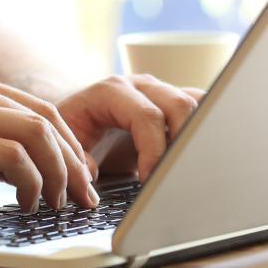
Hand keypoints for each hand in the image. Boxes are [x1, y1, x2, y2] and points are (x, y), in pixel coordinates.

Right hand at [0, 73, 97, 215]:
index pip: (42, 112)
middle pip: (46, 121)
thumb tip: (38, 170)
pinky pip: (12, 158)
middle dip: (73, 162)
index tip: (81, 176)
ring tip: (57, 202)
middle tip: (83, 195)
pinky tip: (27, 203)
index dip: (69, 146)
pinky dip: (31, 183)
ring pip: (36, 134)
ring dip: (57, 173)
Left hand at [56, 75, 204, 181]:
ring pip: (198, 103)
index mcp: (111, 92)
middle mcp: (140, 86)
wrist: (75, 116)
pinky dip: (205, 130)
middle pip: (179, 105)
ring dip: (198, 135)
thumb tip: (90, 173)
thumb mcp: (62, 144)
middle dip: (182, 143)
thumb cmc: (70, 129)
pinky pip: (201, 108)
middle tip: (173, 176)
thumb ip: (75, 159)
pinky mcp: (173, 105)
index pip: (147, 116)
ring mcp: (160, 92)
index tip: (149, 180)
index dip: (153, 150)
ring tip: (186, 166)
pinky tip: (198, 155)